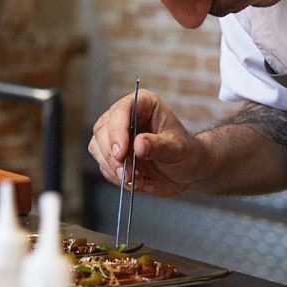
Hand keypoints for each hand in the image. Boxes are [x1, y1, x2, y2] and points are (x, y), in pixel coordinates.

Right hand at [87, 88, 206, 196]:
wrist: (188, 172)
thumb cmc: (187, 153)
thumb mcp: (178, 148)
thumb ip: (158, 146)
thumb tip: (138, 145)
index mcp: (143, 105)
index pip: (121, 110)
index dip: (116, 130)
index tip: (120, 152)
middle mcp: (126, 118)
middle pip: (102, 130)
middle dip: (111, 154)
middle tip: (126, 172)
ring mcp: (118, 137)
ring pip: (97, 148)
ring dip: (113, 168)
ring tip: (135, 179)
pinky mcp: (114, 156)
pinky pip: (104, 166)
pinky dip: (116, 177)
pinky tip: (135, 182)